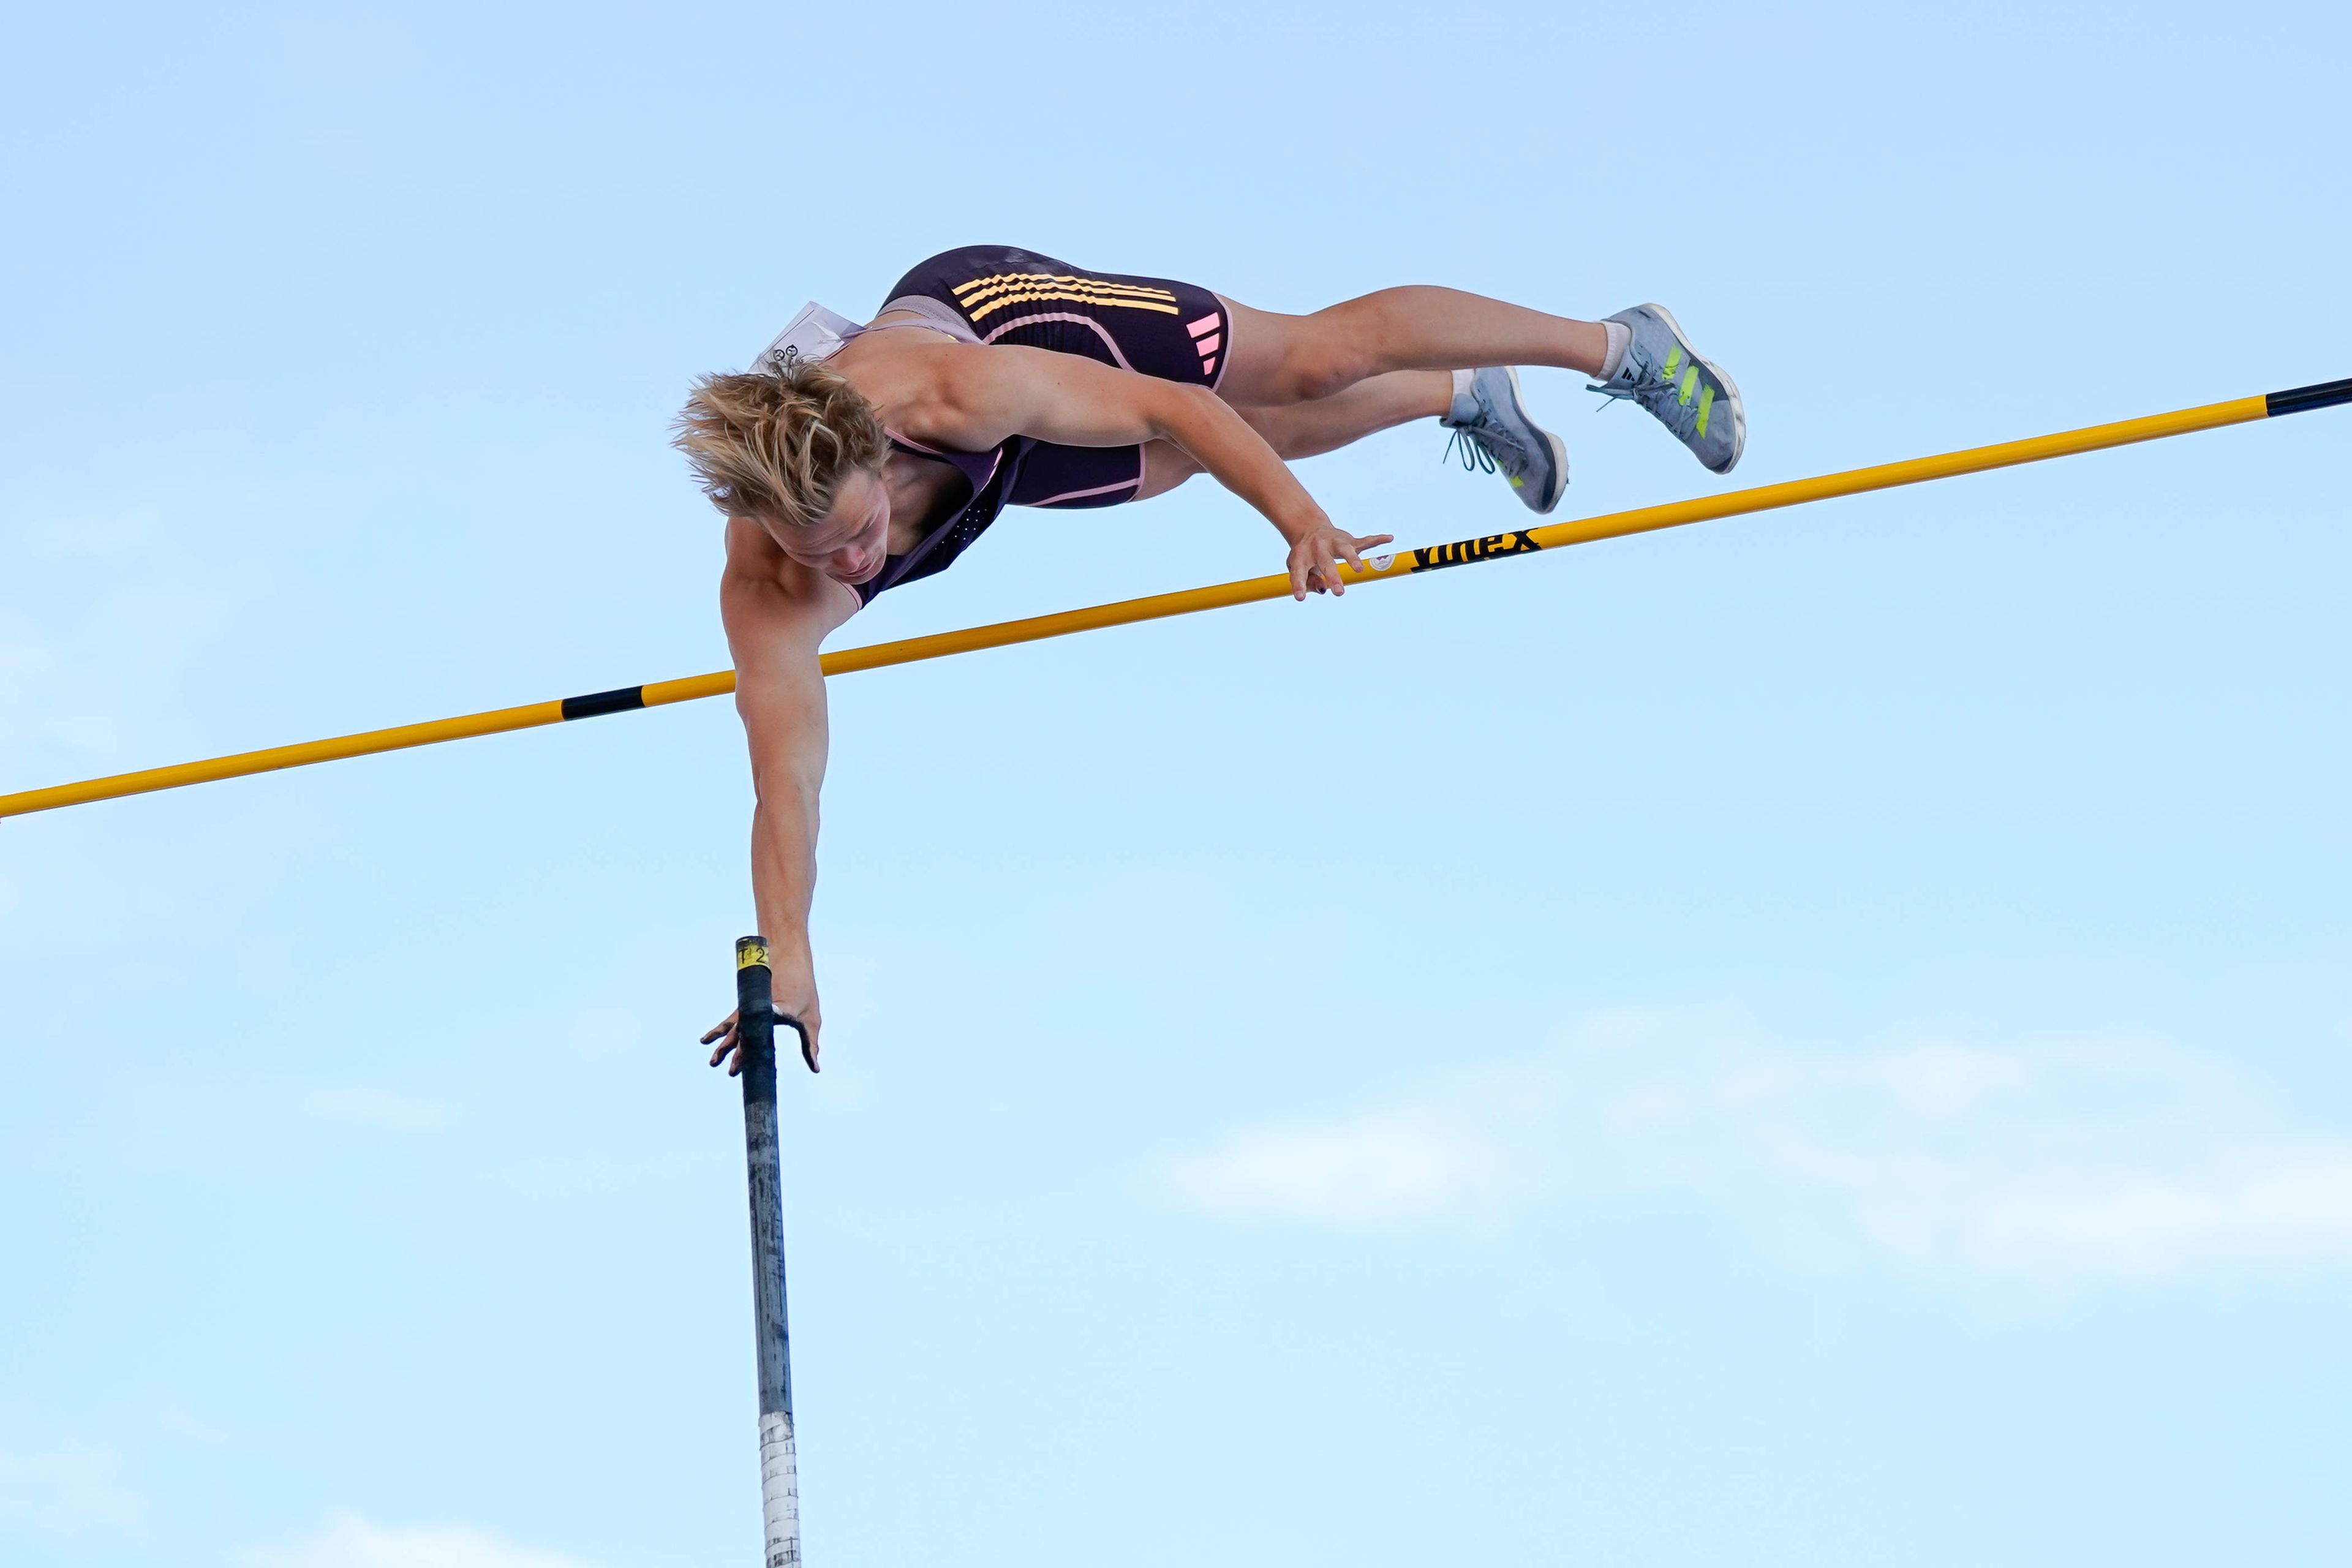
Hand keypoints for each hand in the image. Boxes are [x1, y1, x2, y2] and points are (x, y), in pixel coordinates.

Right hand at [702, 942, 822, 1074]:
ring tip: (713, 1062)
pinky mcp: (745, 1005)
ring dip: (722, 1046)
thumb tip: (815, 1069)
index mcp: (779, 1010)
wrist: (787, 956)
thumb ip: (810, 1044)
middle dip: (738, 1055)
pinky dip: (719, 1031)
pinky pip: (730, 1022)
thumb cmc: (804, 988)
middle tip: (731, 1072)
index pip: (769, 1030)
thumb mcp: (812, 1017)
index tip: (754, 1048)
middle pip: (746, 1035)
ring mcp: (749, 1007)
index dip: (763, 1038)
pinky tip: (707, 1039)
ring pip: (733, 1030)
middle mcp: (760, 1010)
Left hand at [1284, 519, 1394, 600]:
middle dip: (1333, 577)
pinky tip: (1388, 538)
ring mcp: (1334, 542)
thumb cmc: (1303, 555)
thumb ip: (1307, 581)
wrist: (1308, 528)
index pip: (1299, 572)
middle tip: (1339, 593)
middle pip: (1326, 563)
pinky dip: (1377, 540)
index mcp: (1301, 556)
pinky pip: (1364, 540)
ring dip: (1353, 559)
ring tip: (1359, 569)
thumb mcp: (1296, 567)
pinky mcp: (1348, 540)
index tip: (1300, 598)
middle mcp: (1318, 547)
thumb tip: (1323, 589)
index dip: (1299, 585)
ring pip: (1345, 549)